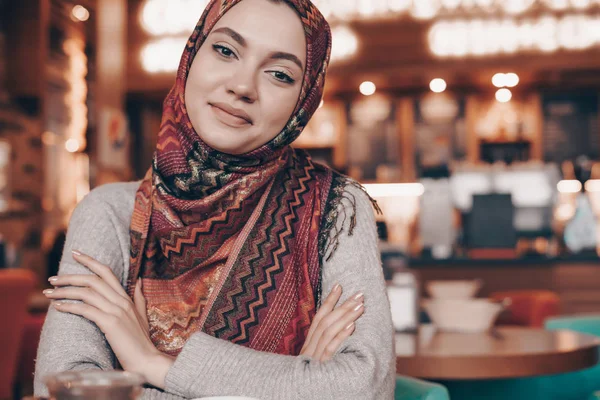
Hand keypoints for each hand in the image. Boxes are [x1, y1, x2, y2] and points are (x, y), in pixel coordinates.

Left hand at [43, 250, 174, 388]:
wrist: (146, 360)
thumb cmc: (141, 341)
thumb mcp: (142, 315)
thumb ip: (138, 297)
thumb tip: (139, 280)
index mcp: (127, 297)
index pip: (107, 272)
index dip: (90, 261)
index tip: (75, 253)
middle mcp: (121, 301)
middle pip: (93, 279)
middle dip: (70, 276)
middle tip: (52, 278)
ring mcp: (116, 311)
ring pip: (87, 293)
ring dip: (64, 291)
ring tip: (49, 293)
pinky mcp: (110, 323)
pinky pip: (86, 310)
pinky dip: (70, 306)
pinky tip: (58, 307)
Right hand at [300, 284, 363, 361]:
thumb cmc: (318, 385)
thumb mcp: (319, 362)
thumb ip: (326, 347)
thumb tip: (343, 328)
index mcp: (308, 346)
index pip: (318, 318)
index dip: (329, 301)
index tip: (339, 286)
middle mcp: (309, 349)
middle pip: (325, 322)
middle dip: (342, 306)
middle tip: (359, 295)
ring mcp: (315, 358)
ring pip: (329, 332)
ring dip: (345, 317)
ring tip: (360, 306)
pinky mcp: (322, 367)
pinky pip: (330, 349)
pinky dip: (341, 336)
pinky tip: (352, 326)